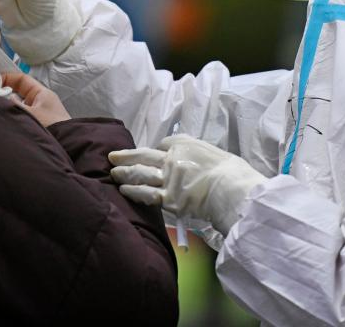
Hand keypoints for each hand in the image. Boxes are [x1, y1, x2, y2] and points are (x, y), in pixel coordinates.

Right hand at [2, 72, 70, 127]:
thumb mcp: (30, 114)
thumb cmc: (52, 127)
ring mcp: (40, 113)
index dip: (8, 78)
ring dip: (9, 105)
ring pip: (19, 104)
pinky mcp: (38, 125)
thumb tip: (2, 97)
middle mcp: (41, 101)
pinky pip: (22, 115)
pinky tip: (5, 120)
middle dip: (5, 92)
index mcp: (42, 93)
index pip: (22, 79)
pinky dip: (14, 116)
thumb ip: (14, 105)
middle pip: (19, 91)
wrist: (67, 145)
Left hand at [109, 135, 264, 235]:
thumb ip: (197, 154)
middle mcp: (172, 158)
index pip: (164, 144)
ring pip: (139, 173)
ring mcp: (167, 179)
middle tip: (112, 156)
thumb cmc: (231, 172)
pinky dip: (132, 191)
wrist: (232, 190)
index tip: (153, 155)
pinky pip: (145, 194)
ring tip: (113, 173)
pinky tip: (123, 190)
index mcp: (185, 144)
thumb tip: (191, 161)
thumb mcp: (213, 152)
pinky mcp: (168, 199)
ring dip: (124, 173)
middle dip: (126, 156)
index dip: (157, 150)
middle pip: (144, 155)